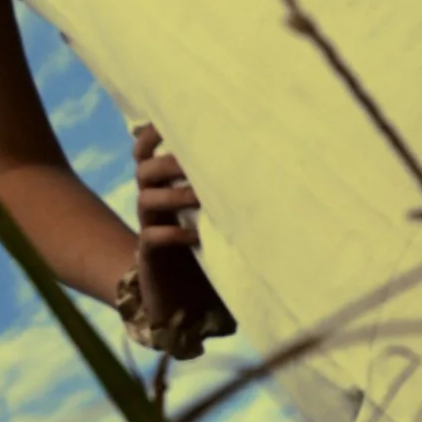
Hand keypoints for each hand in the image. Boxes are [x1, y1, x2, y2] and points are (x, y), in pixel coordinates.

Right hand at [129, 122, 235, 354]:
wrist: (183, 301)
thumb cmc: (209, 249)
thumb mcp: (219, 216)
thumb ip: (231, 189)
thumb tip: (277, 157)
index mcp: (165, 187)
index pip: (146, 151)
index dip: (151, 134)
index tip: (169, 119)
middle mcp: (153, 203)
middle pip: (144, 169)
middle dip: (168, 162)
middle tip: (194, 162)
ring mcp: (149, 228)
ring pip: (146, 199)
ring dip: (173, 195)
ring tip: (201, 197)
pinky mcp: (150, 257)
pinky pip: (151, 238)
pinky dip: (172, 233)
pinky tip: (196, 236)